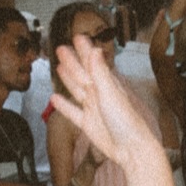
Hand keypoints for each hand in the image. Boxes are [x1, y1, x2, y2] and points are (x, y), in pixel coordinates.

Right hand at [52, 35, 162, 172]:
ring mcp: (93, 109)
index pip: (92, 62)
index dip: (84, 50)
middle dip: (72, 61)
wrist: (131, 149)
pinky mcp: (87, 124)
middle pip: (82, 73)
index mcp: (107, 84)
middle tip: (61, 48)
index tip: (78, 37)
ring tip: (59, 67)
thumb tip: (95, 50)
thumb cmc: (127, 121)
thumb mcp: (110, 93)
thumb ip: (100, 72)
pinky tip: (55, 98)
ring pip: (76, 89)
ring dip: (67, 78)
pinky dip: (63, 105)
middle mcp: (100, 94)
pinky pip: (72, 112)